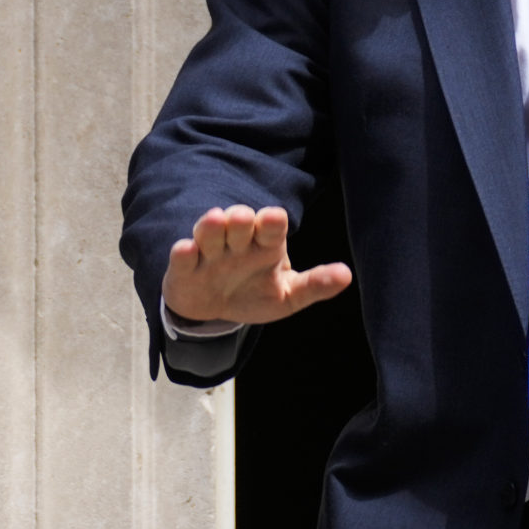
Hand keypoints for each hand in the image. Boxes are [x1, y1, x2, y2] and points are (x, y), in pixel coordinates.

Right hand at [162, 204, 351, 327]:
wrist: (213, 310)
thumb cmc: (254, 293)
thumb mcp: (288, 296)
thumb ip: (314, 284)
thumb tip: (347, 275)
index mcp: (265, 244)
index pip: (271, 227)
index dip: (272, 222)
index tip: (275, 218)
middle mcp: (237, 243)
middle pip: (238, 224)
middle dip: (240, 220)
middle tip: (242, 218)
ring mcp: (209, 253)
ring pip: (209, 234)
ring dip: (211, 227)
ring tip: (214, 221)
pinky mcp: (184, 269)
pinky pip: (181, 257)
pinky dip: (183, 253)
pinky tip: (186, 249)